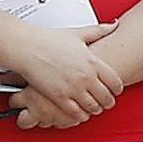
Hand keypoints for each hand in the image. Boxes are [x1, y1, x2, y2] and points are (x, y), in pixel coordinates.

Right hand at [2, 22, 122, 128]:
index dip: (116, 89)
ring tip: (89, 106)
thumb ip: (98, 31)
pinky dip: (80, 115)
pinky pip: (77, 114)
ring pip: (94, 108)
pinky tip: (77, 110)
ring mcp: (73, 88)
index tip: (113, 90)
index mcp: (93, 62)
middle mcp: (86, 77)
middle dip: (107, 102)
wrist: (25, 46)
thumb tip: (113, 25)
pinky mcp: (60, 97)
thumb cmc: (47, 39)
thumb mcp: (77, 33)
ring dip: (94, 109)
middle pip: (107, 98)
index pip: (116, 83)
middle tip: (103, 101)